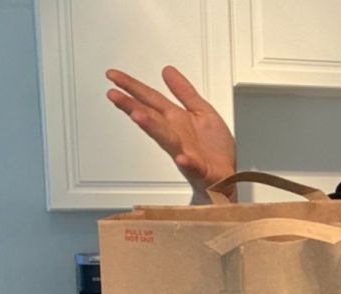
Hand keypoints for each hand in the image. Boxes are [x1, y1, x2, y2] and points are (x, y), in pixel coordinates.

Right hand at [105, 66, 235, 203]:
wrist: (227, 176)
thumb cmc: (214, 149)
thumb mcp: (202, 111)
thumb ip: (184, 92)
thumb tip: (167, 70)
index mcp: (177, 120)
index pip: (150, 99)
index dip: (132, 86)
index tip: (113, 76)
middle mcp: (176, 135)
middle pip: (151, 117)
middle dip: (132, 106)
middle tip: (114, 95)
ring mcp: (185, 152)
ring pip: (166, 139)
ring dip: (152, 127)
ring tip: (138, 116)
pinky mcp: (199, 169)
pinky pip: (192, 166)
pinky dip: (186, 162)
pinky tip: (181, 157)